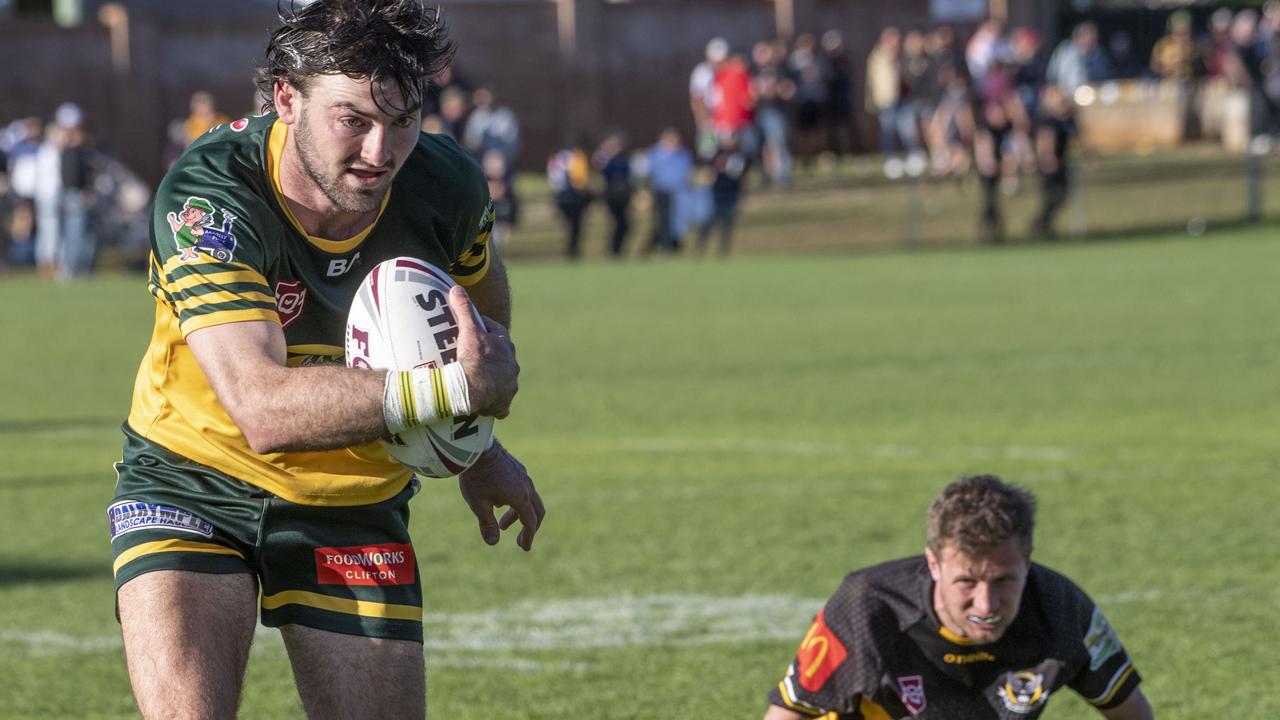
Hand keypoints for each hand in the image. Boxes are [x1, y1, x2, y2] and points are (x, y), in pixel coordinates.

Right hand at [449, 285, 518, 417]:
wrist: (473, 388)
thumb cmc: (474, 358)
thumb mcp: (468, 330)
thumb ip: (464, 309)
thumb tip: (457, 288)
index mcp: (506, 346)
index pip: (496, 332)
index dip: (483, 329)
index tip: (472, 330)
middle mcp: (512, 365)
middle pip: (501, 357)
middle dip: (489, 355)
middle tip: (471, 356)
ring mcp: (509, 384)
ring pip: (503, 379)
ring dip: (493, 378)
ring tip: (477, 379)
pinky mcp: (503, 403)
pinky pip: (501, 404)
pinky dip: (495, 403)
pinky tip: (488, 404)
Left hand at [458, 442, 544, 550]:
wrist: (477, 448)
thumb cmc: (477, 477)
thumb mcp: (479, 505)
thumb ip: (487, 524)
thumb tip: (493, 543)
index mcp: (520, 497)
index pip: (530, 522)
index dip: (528, 537)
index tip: (525, 548)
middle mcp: (526, 486)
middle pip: (537, 511)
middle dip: (530, 527)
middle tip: (520, 540)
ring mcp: (523, 476)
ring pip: (529, 500)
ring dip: (519, 515)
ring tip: (502, 524)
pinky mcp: (517, 469)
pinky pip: (523, 489)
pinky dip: (516, 502)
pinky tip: (499, 502)